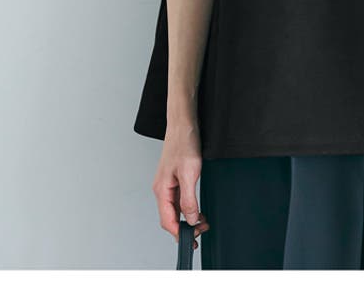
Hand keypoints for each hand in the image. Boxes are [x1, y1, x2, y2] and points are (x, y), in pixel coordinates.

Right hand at [152, 119, 210, 249]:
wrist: (184, 123)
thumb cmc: (184, 143)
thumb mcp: (189, 173)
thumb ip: (188, 199)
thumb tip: (190, 218)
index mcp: (161, 190)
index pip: (167, 221)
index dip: (179, 233)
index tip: (192, 239)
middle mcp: (162, 188)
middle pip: (170, 217)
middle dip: (185, 227)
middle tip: (201, 231)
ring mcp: (168, 183)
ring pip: (175, 209)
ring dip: (188, 218)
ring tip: (202, 222)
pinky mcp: (174, 178)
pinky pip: (178, 199)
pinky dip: (188, 207)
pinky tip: (197, 208)